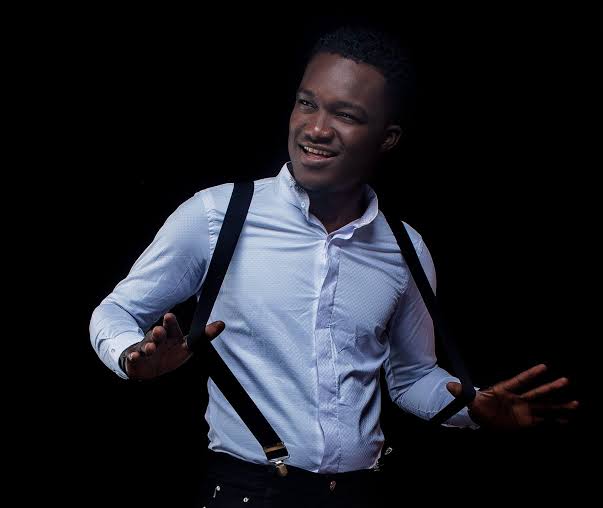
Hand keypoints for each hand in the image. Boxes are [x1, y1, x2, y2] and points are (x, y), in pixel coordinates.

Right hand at [123, 313, 225, 379]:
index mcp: (171, 335)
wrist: (149, 366)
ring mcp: (146, 348)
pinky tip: (135, 357)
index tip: (168, 316)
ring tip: (151, 347)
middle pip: (158, 334)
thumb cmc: (170, 353)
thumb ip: (204, 336)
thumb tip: (222, 324)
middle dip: (159, 332)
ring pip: (147, 345)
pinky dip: (134, 357)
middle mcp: (158, 340)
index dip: (170, 323)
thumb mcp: (188, 346)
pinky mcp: (136, 359)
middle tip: (160, 330)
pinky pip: (134, 357)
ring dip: (148, 345)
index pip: (172, 327)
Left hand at [447, 364, 578, 429]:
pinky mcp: (527, 421)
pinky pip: (544, 421)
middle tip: (566, 381)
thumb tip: (449, 385)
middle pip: (537, 393)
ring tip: (576, 403)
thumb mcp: (470, 400)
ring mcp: (524, 410)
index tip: (544, 367)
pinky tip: (568, 419)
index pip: (520, 381)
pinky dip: (555, 420)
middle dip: (551, 388)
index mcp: (506, 390)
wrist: (482, 416)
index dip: (531, 374)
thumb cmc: (477, 405)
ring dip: (560, 406)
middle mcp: (518, 399)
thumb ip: (463, 392)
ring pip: (544, 406)